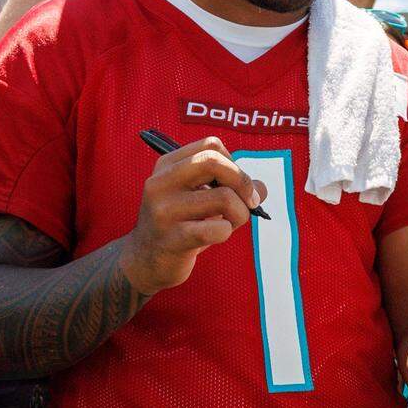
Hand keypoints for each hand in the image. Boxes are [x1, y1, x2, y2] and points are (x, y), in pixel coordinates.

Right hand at [121, 137, 267, 295]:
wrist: (145, 261)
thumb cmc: (180, 224)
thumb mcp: (199, 198)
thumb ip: (231, 187)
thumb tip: (261, 189)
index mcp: (167, 166)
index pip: (211, 145)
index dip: (233, 163)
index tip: (237, 185)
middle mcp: (161, 183)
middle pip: (214, 162)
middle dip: (243, 182)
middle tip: (250, 202)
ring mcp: (164, 211)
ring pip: (224, 198)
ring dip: (240, 213)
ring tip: (230, 224)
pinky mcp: (172, 239)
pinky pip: (218, 229)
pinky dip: (226, 232)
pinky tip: (215, 236)